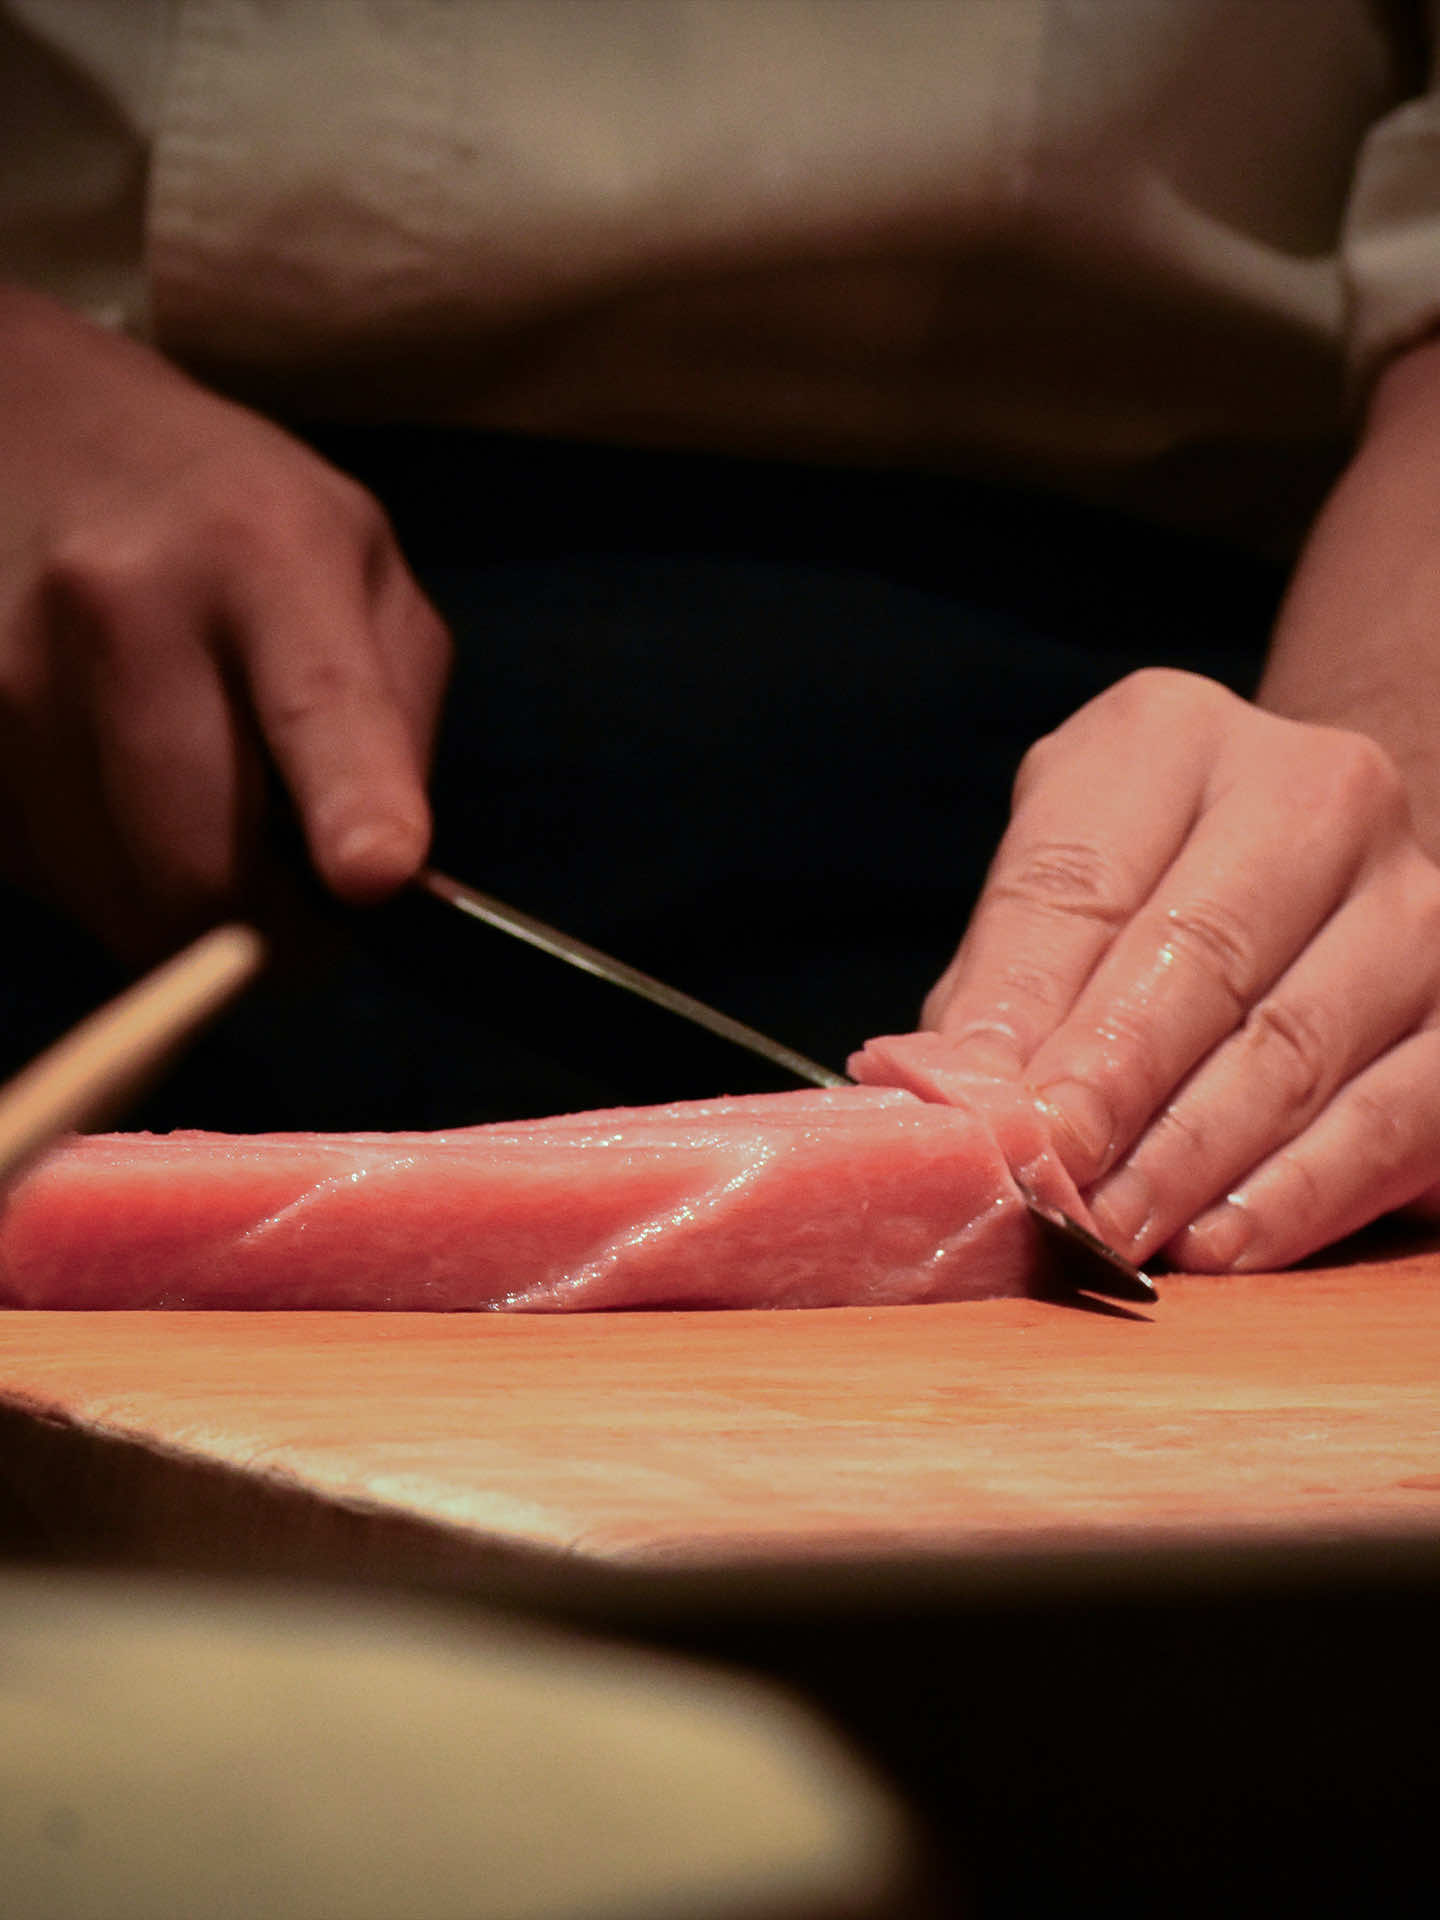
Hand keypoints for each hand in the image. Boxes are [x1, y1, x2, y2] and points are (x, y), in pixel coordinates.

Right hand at [0, 284, 450, 955]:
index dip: (351, 802)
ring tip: (193, 802)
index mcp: (266, 556)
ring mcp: (8, 674)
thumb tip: (380, 884)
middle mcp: (120, 608)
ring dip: (174, 900)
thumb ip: (395, 725)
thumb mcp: (363, 575)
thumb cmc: (236, 524)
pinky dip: (95, 870)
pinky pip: (42, 875)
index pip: (316, 701)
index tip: (375, 874)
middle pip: (196, 866)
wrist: (39, 435)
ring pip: (113, 898)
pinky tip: (110, 780)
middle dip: (268, 929)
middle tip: (300, 904)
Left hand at [923, 668, 1439, 1270]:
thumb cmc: (1143, 896)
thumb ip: (1005, 991)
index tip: (998, 1123)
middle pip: (1203, 958)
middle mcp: (1319, 793)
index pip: (1087, 887)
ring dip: (1193, 1161)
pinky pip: (1397, 1115)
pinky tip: (1222, 1244)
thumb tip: (956, 1106)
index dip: (1036, 1017)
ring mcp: (1416, 898)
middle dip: (1117, 1095)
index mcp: (1174, 741)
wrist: (1310, 877)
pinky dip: (1301, 1194)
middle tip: (1054, 1195)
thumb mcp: (1052, 904)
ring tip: (1117, 1236)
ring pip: (1297, 1045)